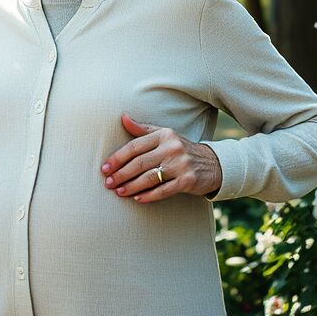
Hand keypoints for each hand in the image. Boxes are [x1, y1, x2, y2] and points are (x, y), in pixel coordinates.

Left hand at [100, 114, 222, 201]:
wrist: (212, 163)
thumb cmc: (180, 149)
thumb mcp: (164, 135)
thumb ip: (142, 129)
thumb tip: (122, 118)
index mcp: (164, 135)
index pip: (135, 146)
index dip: (117, 158)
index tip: (105, 168)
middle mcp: (172, 148)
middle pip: (140, 163)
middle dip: (121, 174)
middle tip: (108, 183)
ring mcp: (181, 164)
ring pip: (150, 177)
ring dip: (131, 186)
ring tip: (119, 192)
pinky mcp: (188, 180)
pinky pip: (164, 190)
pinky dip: (149, 195)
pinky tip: (137, 199)